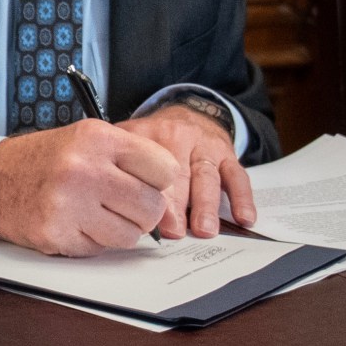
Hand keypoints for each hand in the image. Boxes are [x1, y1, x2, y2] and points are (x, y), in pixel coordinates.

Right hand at [0, 119, 181, 254]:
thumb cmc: (43, 161)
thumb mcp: (85, 140)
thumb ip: (128, 160)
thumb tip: (170, 197)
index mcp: (97, 138)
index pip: (165, 170)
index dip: (157, 181)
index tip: (141, 182)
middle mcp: (84, 169)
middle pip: (152, 208)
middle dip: (141, 212)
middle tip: (118, 204)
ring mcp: (68, 204)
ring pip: (130, 236)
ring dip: (117, 231)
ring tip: (93, 214)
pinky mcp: (56, 234)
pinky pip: (100, 250)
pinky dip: (91, 242)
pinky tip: (72, 224)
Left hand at [118, 104, 256, 238]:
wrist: (188, 114)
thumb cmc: (153, 138)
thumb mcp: (129, 137)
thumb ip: (115, 161)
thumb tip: (101, 201)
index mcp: (150, 135)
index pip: (148, 165)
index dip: (151, 193)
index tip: (148, 217)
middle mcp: (179, 138)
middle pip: (178, 174)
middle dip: (177, 205)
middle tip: (174, 231)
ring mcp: (206, 147)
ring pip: (207, 176)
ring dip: (206, 206)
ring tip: (204, 230)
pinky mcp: (228, 154)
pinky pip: (238, 176)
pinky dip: (242, 198)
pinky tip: (244, 218)